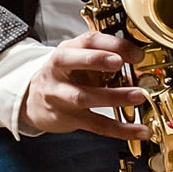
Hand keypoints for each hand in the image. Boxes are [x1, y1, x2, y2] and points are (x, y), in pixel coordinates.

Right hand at [14, 30, 154, 143]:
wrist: (33, 101)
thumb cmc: (64, 76)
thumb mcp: (77, 58)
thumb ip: (102, 55)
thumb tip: (138, 59)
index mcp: (66, 51)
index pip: (87, 41)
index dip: (111, 44)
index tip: (135, 52)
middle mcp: (59, 71)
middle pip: (74, 62)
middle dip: (97, 60)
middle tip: (119, 62)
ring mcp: (60, 96)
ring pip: (85, 96)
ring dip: (113, 96)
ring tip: (138, 96)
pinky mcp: (69, 119)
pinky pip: (96, 125)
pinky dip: (120, 129)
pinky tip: (139, 130)